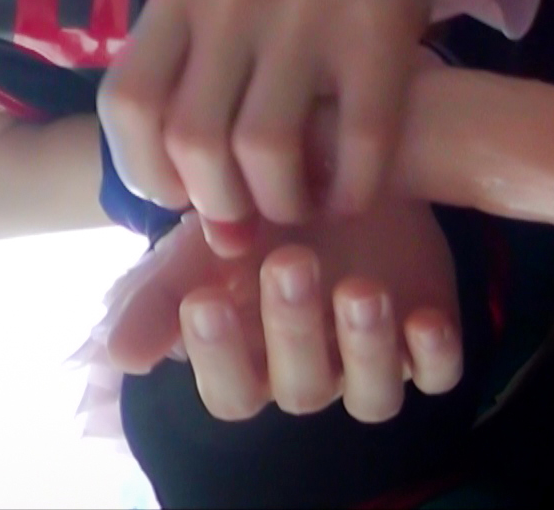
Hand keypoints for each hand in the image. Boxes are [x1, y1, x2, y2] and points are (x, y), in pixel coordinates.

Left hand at [101, 0, 447, 253]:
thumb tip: (218, 239)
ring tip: (294, 205)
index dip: (145, 171)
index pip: (128, 104)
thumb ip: (195, 109)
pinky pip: (356, 143)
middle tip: (244, 213)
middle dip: (218, 202)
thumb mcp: (214, 22)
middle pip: (194, 140)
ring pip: (265, 149)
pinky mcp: (376, 33)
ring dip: (281, 204)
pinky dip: (350, 192)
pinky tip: (348, 197)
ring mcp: (305, 13)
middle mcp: (232, 0)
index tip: (180, 194)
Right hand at [104, 200, 462, 422]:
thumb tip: (116, 355)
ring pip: (371, 394)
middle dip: (292, 329)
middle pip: (299, 390)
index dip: (218, 356)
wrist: (335, 159)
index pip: (229, 392)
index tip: (203, 298)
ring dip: (364, 347)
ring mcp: (369, 360)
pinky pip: (437, 375)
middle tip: (288, 261)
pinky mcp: (425, 339)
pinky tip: (424, 316)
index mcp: (249, 358)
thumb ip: (158, 295)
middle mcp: (308, 370)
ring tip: (360, 286)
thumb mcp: (202, 240)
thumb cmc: (255, 207)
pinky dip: (433, 355)